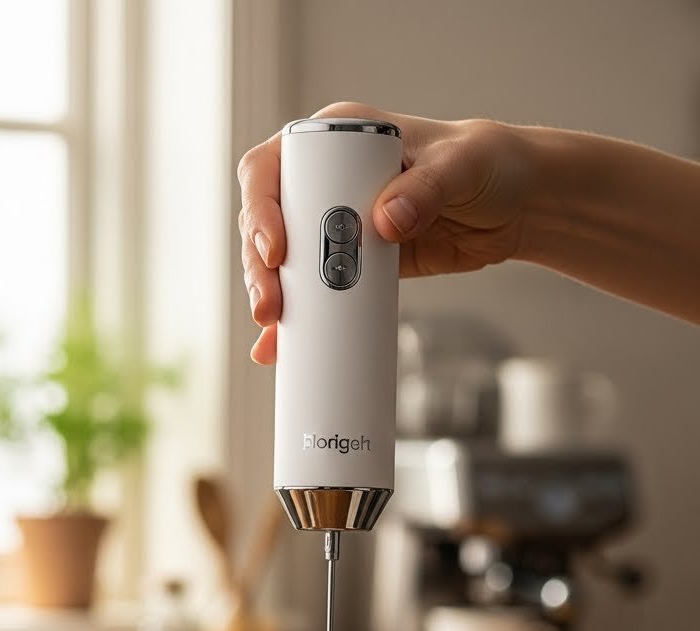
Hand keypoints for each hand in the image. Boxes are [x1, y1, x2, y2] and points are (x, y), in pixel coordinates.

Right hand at [237, 102, 531, 363]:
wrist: (513, 206)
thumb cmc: (486, 165)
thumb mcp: (460, 168)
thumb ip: (426, 188)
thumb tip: (384, 220)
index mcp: (336, 140)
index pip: (272, 169)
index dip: (261, 209)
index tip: (276, 250)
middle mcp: (324, 180)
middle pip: (266, 223)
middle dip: (260, 268)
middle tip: (270, 307)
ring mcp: (334, 225)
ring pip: (282, 263)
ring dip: (272, 297)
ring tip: (273, 331)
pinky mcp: (352, 263)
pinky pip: (313, 293)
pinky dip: (297, 321)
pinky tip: (279, 348)